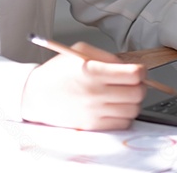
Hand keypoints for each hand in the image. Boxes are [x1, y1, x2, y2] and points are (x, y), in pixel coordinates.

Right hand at [20, 42, 145, 130]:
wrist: (36, 94)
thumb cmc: (57, 72)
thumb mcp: (80, 51)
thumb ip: (107, 56)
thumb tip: (129, 67)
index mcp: (92, 71)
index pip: (134, 74)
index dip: (141, 71)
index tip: (138, 70)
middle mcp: (95, 93)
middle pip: (137, 93)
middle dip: (140, 86)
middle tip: (133, 83)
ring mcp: (95, 111)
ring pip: (133, 110)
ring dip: (133, 101)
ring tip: (123, 95)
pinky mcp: (93, 125)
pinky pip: (123, 123)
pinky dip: (124, 115)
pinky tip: (115, 107)